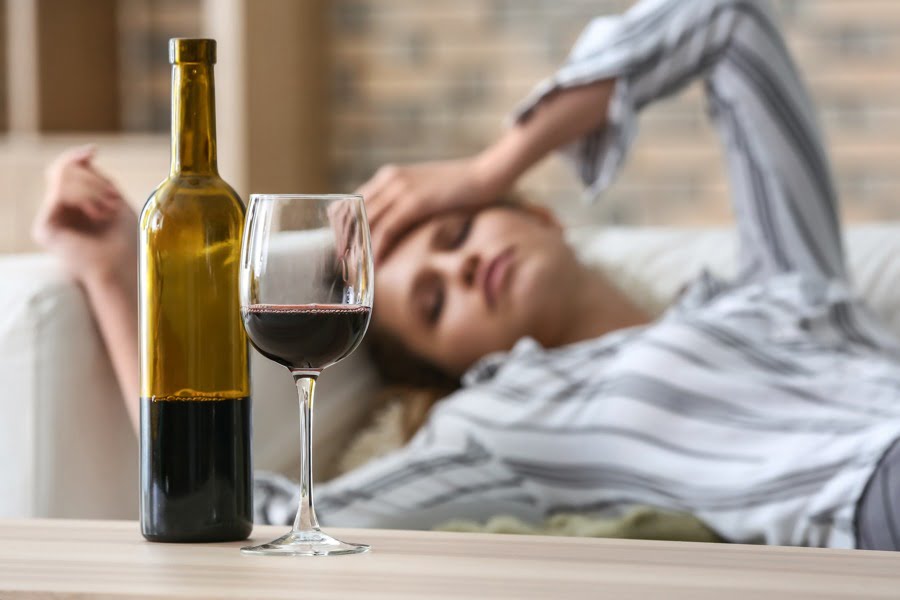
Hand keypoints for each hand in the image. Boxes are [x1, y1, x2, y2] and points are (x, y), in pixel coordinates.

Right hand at [32, 145, 137, 285]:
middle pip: (63, 170)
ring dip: (91, 189)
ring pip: (61, 178)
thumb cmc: (125, 240)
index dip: (75, 157)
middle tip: (112, 201)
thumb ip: (99, 178)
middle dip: (92, 179)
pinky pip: (59, 193)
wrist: (122, 268)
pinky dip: (83, 197)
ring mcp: (49, 219)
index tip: (93, 152)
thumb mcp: (116, 200)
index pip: (65, 169)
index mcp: (73, 203)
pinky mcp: (44, 228)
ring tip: (107, 210)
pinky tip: (97, 214)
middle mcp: (56, 210)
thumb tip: (87, 152)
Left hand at [358, 156, 501, 261]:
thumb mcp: (426, 193)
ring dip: (359, 249)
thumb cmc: (461, 189)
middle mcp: (389, 180)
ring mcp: (401, 189)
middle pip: (354, 214)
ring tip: (356, 271)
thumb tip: (396, 229)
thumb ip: (407, 204)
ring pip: (367, 223)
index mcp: (389, 176)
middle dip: (346, 242)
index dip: (344, 229)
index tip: (343, 250)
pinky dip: (378, 249)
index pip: (352, 203)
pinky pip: (387, 229)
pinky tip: (376, 265)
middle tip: (344, 267)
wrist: (486, 174)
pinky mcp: (415, 202)